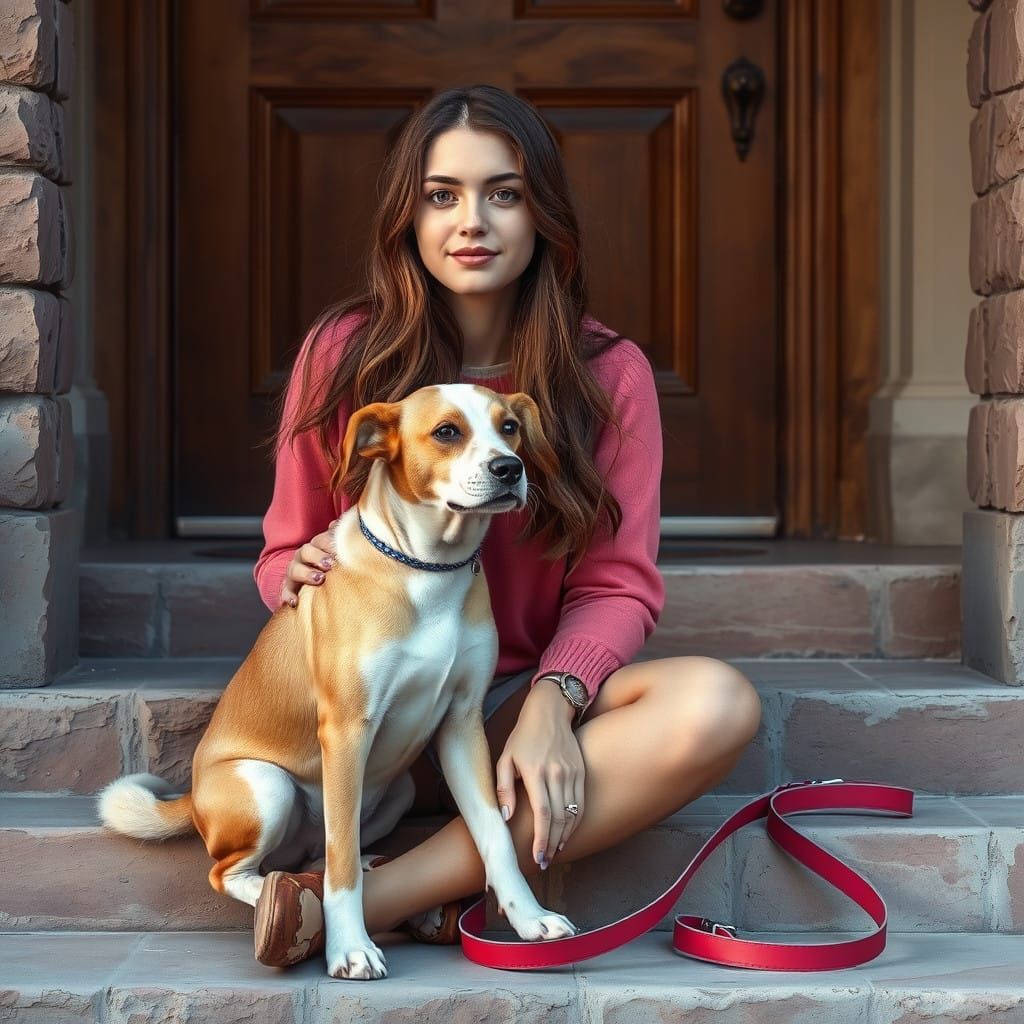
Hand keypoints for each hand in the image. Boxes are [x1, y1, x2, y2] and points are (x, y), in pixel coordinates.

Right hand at [279, 520, 338, 607]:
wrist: (313, 578)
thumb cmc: (329, 564)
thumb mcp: (336, 551)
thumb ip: (338, 538)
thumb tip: (337, 524)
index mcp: (316, 546)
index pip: (320, 541)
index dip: (329, 544)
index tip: (340, 550)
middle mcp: (303, 556)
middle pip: (306, 552)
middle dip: (318, 557)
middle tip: (330, 564)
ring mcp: (294, 571)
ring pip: (294, 570)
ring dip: (306, 574)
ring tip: (319, 579)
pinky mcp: (290, 587)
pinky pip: (285, 590)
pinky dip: (288, 595)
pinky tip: (294, 602)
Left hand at [494, 683, 584, 870]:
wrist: (549, 711)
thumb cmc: (523, 736)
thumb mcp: (505, 758)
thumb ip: (504, 788)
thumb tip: (506, 816)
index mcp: (536, 771)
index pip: (543, 812)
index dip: (541, 838)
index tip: (537, 856)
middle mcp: (557, 773)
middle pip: (560, 817)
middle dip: (552, 843)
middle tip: (544, 861)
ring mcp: (572, 772)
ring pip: (573, 812)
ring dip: (565, 836)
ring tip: (555, 851)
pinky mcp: (581, 770)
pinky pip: (581, 802)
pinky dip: (576, 821)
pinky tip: (566, 832)